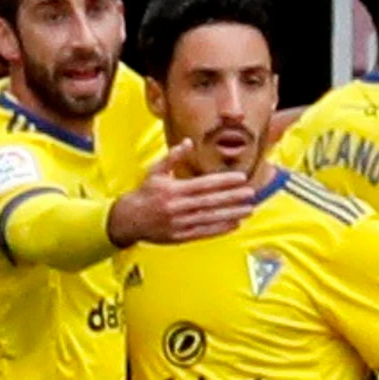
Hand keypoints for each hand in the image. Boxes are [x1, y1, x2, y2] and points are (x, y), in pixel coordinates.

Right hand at [109, 139, 255, 245]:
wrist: (128, 220)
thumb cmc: (145, 193)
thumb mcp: (155, 172)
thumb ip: (172, 157)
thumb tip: (188, 142)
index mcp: (173, 189)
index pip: (203, 185)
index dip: (223, 181)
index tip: (240, 178)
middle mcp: (177, 207)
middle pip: (210, 202)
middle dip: (232, 197)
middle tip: (250, 193)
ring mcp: (179, 223)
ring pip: (210, 218)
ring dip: (231, 214)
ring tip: (248, 209)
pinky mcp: (180, 237)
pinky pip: (204, 233)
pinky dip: (220, 229)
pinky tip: (235, 224)